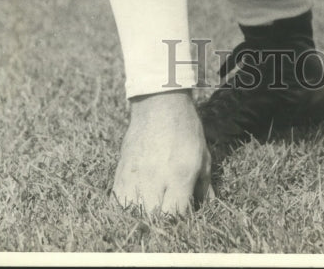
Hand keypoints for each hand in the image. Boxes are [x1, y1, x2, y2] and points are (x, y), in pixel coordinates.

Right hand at [112, 90, 212, 216]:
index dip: (180, 221)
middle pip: (152, 217)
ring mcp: (135, 174)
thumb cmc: (186, 128)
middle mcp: (154, 177)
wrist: (159, 102)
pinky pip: (117, 200)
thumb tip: (206, 207)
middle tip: (167, 214)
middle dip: (161, 221)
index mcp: (179, 174)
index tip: (183, 216)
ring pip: (132, 212)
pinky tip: (135, 203)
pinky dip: (126, 207)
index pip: (175, 214)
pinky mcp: (121, 170)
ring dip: (142, 215)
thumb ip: (204, 185)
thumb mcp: (203, 154)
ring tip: (151, 210)